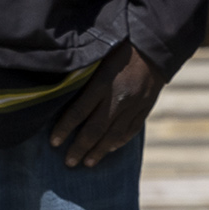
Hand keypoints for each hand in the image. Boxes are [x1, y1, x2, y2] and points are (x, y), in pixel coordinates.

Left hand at [47, 42, 165, 169]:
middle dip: (80, 148)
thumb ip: (80, 74)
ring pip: (114, 134)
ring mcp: (133, 106)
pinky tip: (108, 149)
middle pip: (95, 129)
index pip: (78, 112)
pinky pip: (131, 130)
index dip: (64, 129)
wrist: (154, 47)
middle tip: (68, 163)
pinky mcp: (145, 109)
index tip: (53, 142)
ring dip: (99, 151)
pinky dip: (118, 142)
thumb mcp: (96, 56)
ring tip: (86, 163)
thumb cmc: (118, 46)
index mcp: (102, 83)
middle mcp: (118, 98)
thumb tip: (56, 87)